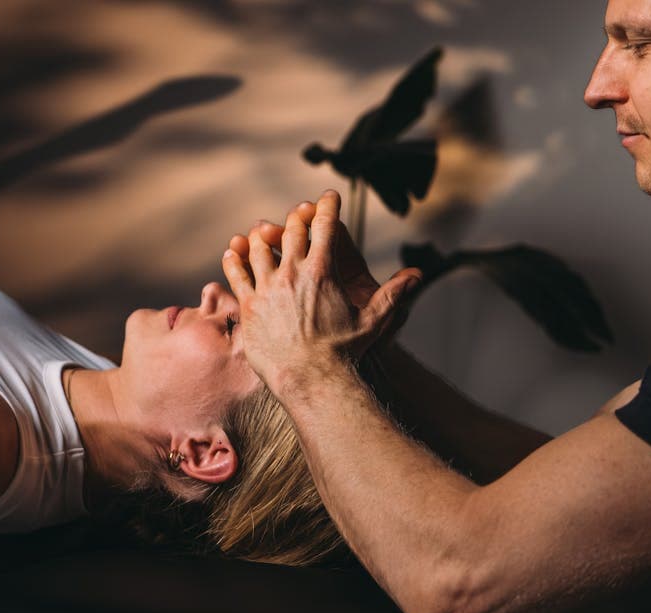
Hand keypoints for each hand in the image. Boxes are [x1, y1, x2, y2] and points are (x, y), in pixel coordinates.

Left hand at [222, 190, 420, 388]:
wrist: (311, 378)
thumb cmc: (343, 353)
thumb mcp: (373, 321)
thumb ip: (393, 294)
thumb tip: (417, 276)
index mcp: (323, 271)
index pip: (325, 226)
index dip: (328, 206)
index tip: (329, 197)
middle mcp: (293, 273)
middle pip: (292, 230)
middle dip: (298, 217)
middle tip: (300, 213)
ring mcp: (268, 288)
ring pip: (258, 247)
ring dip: (262, 235)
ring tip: (263, 231)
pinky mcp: (249, 305)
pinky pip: (236, 273)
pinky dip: (234, 259)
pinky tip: (232, 252)